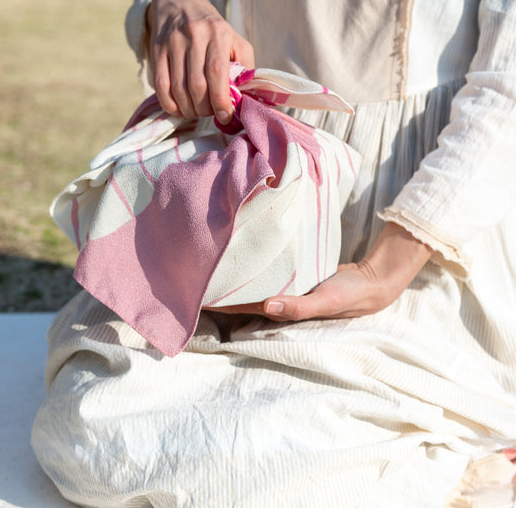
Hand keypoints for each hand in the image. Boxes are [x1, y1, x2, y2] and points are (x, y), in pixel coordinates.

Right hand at [146, 0, 254, 123]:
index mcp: (219, 32)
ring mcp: (173, 43)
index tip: (225, 117)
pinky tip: (179, 109)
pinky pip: (160, 85)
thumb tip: (245, 99)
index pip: (217, 73)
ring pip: (178, 88)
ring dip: (189, 109)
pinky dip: (169, 104)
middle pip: (197, 85)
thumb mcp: (235, 41)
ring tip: (196, 112)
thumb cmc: (214, 30)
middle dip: (204, 108)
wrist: (180, 4)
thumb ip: (244, 67)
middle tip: (210, 113)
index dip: (220, 100)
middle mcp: (194, 35)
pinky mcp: (157, 50)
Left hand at [204, 223, 433, 320]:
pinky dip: (253, 264)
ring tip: (208, 260)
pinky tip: (240, 253)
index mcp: (279, 311)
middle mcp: (276, 300)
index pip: (241, 307)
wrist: (371, 281)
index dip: (218, 302)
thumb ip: (298, 306)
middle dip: (218, 286)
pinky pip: (265, 269)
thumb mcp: (325, 301)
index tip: (193, 292)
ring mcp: (282, 287)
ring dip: (233, 274)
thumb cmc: (348, 295)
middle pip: (240, 294)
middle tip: (192, 272)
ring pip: (251, 281)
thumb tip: (266, 306)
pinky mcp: (290, 273)